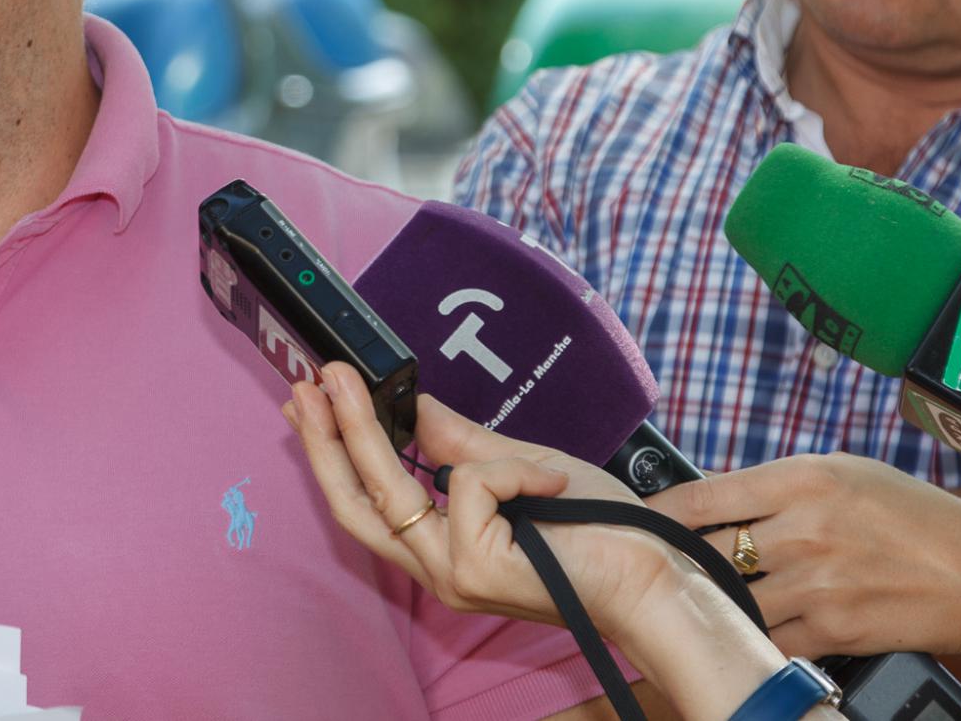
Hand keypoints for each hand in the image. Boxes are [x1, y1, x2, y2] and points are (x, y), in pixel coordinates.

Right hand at [284, 362, 681, 639]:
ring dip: (359, 432)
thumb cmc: (601, 533)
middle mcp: (439, 568)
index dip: (334, 451)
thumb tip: (414, 407)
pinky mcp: (476, 567)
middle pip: (356, 505)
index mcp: (445, 548)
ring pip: (387, 493)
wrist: (652, 577)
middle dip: (324, 440)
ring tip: (341, 384)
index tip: (316, 397)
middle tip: (308, 384)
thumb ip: (464, 446)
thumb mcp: (525, 469)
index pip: (369, 502)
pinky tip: (550, 474)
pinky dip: (511, 467)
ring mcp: (453, 573)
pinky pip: (473, 483)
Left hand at [648, 452, 960, 660]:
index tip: (633, 520)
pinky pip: (765, 639)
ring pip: (730, 600)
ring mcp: (815, 583)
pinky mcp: (831, 631)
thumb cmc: (914, 517)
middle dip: (676, 562)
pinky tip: (738, 634)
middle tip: (651, 568)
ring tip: (689, 603)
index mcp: (804, 477)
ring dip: (708, 603)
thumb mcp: (846, 473)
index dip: (658, 512)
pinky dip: (747, 639)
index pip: (703, 495)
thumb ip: (780, 485)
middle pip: (706, 551)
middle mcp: (804, 528)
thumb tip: (715, 500)